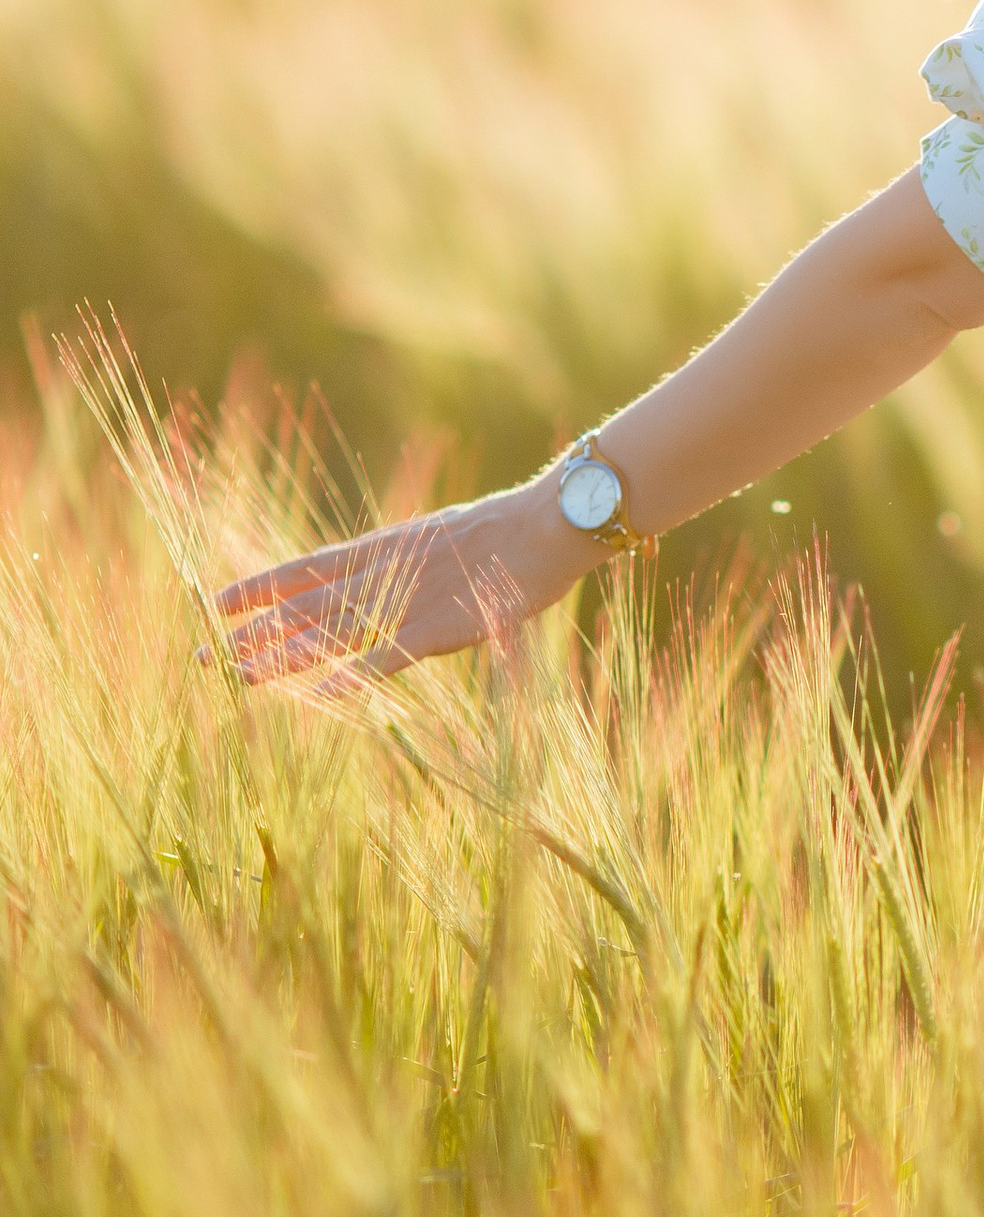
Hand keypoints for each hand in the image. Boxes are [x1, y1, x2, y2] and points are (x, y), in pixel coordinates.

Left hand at [217, 480, 585, 685]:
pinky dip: (353, 674)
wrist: (548, 524)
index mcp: (381, 549)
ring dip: (284, 655)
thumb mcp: (441, 539)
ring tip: (237, 673)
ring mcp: (407, 601)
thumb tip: (383, 570)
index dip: (257, 587)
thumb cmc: (505, 532)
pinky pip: (387, 656)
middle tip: (202, 653)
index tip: (214, 602)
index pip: (303, 569)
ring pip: (331, 633)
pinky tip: (319, 692)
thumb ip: (407, 560)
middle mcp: (382, 575)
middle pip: (303, 606)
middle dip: (252, 631)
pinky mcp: (440, 627)